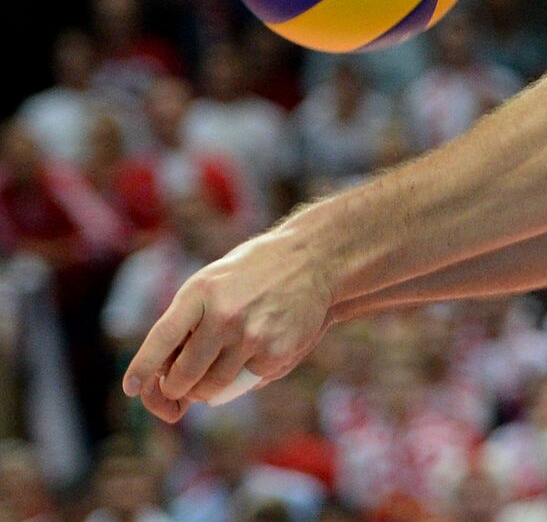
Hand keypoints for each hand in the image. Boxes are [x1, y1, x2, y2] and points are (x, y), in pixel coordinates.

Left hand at [122, 231, 334, 421]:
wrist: (313, 259)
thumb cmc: (255, 273)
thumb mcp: (214, 282)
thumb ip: (191, 321)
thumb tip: (170, 373)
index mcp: (202, 292)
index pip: (162, 338)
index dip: (143, 367)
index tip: (131, 387)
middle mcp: (224, 314)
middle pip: (184, 374)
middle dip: (175, 388)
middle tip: (177, 387)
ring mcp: (252, 335)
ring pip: (212, 387)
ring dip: (206, 389)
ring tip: (213, 372)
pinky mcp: (276, 352)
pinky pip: (247, 381)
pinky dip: (245, 376)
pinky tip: (258, 350)